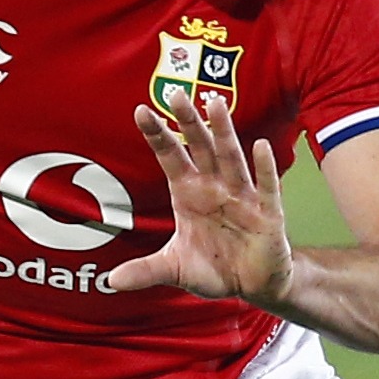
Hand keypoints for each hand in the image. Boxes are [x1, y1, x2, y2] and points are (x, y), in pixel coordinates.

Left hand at [108, 90, 292, 302]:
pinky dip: (264, 169)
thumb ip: (147, 270)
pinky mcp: (267, 213)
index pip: (170, 157)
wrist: (254, 285)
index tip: (141, 111)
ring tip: (215, 103)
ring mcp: (242, 197)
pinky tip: (260, 147)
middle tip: (175, 93)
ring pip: (230, 158)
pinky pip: (266, 187)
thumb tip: (111, 281)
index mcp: (189, 194)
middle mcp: (214, 187)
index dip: (158, 135)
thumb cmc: (216, 268)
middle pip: (199, 147)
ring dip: (223, 131)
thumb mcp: (176, 270)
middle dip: (188, 122)